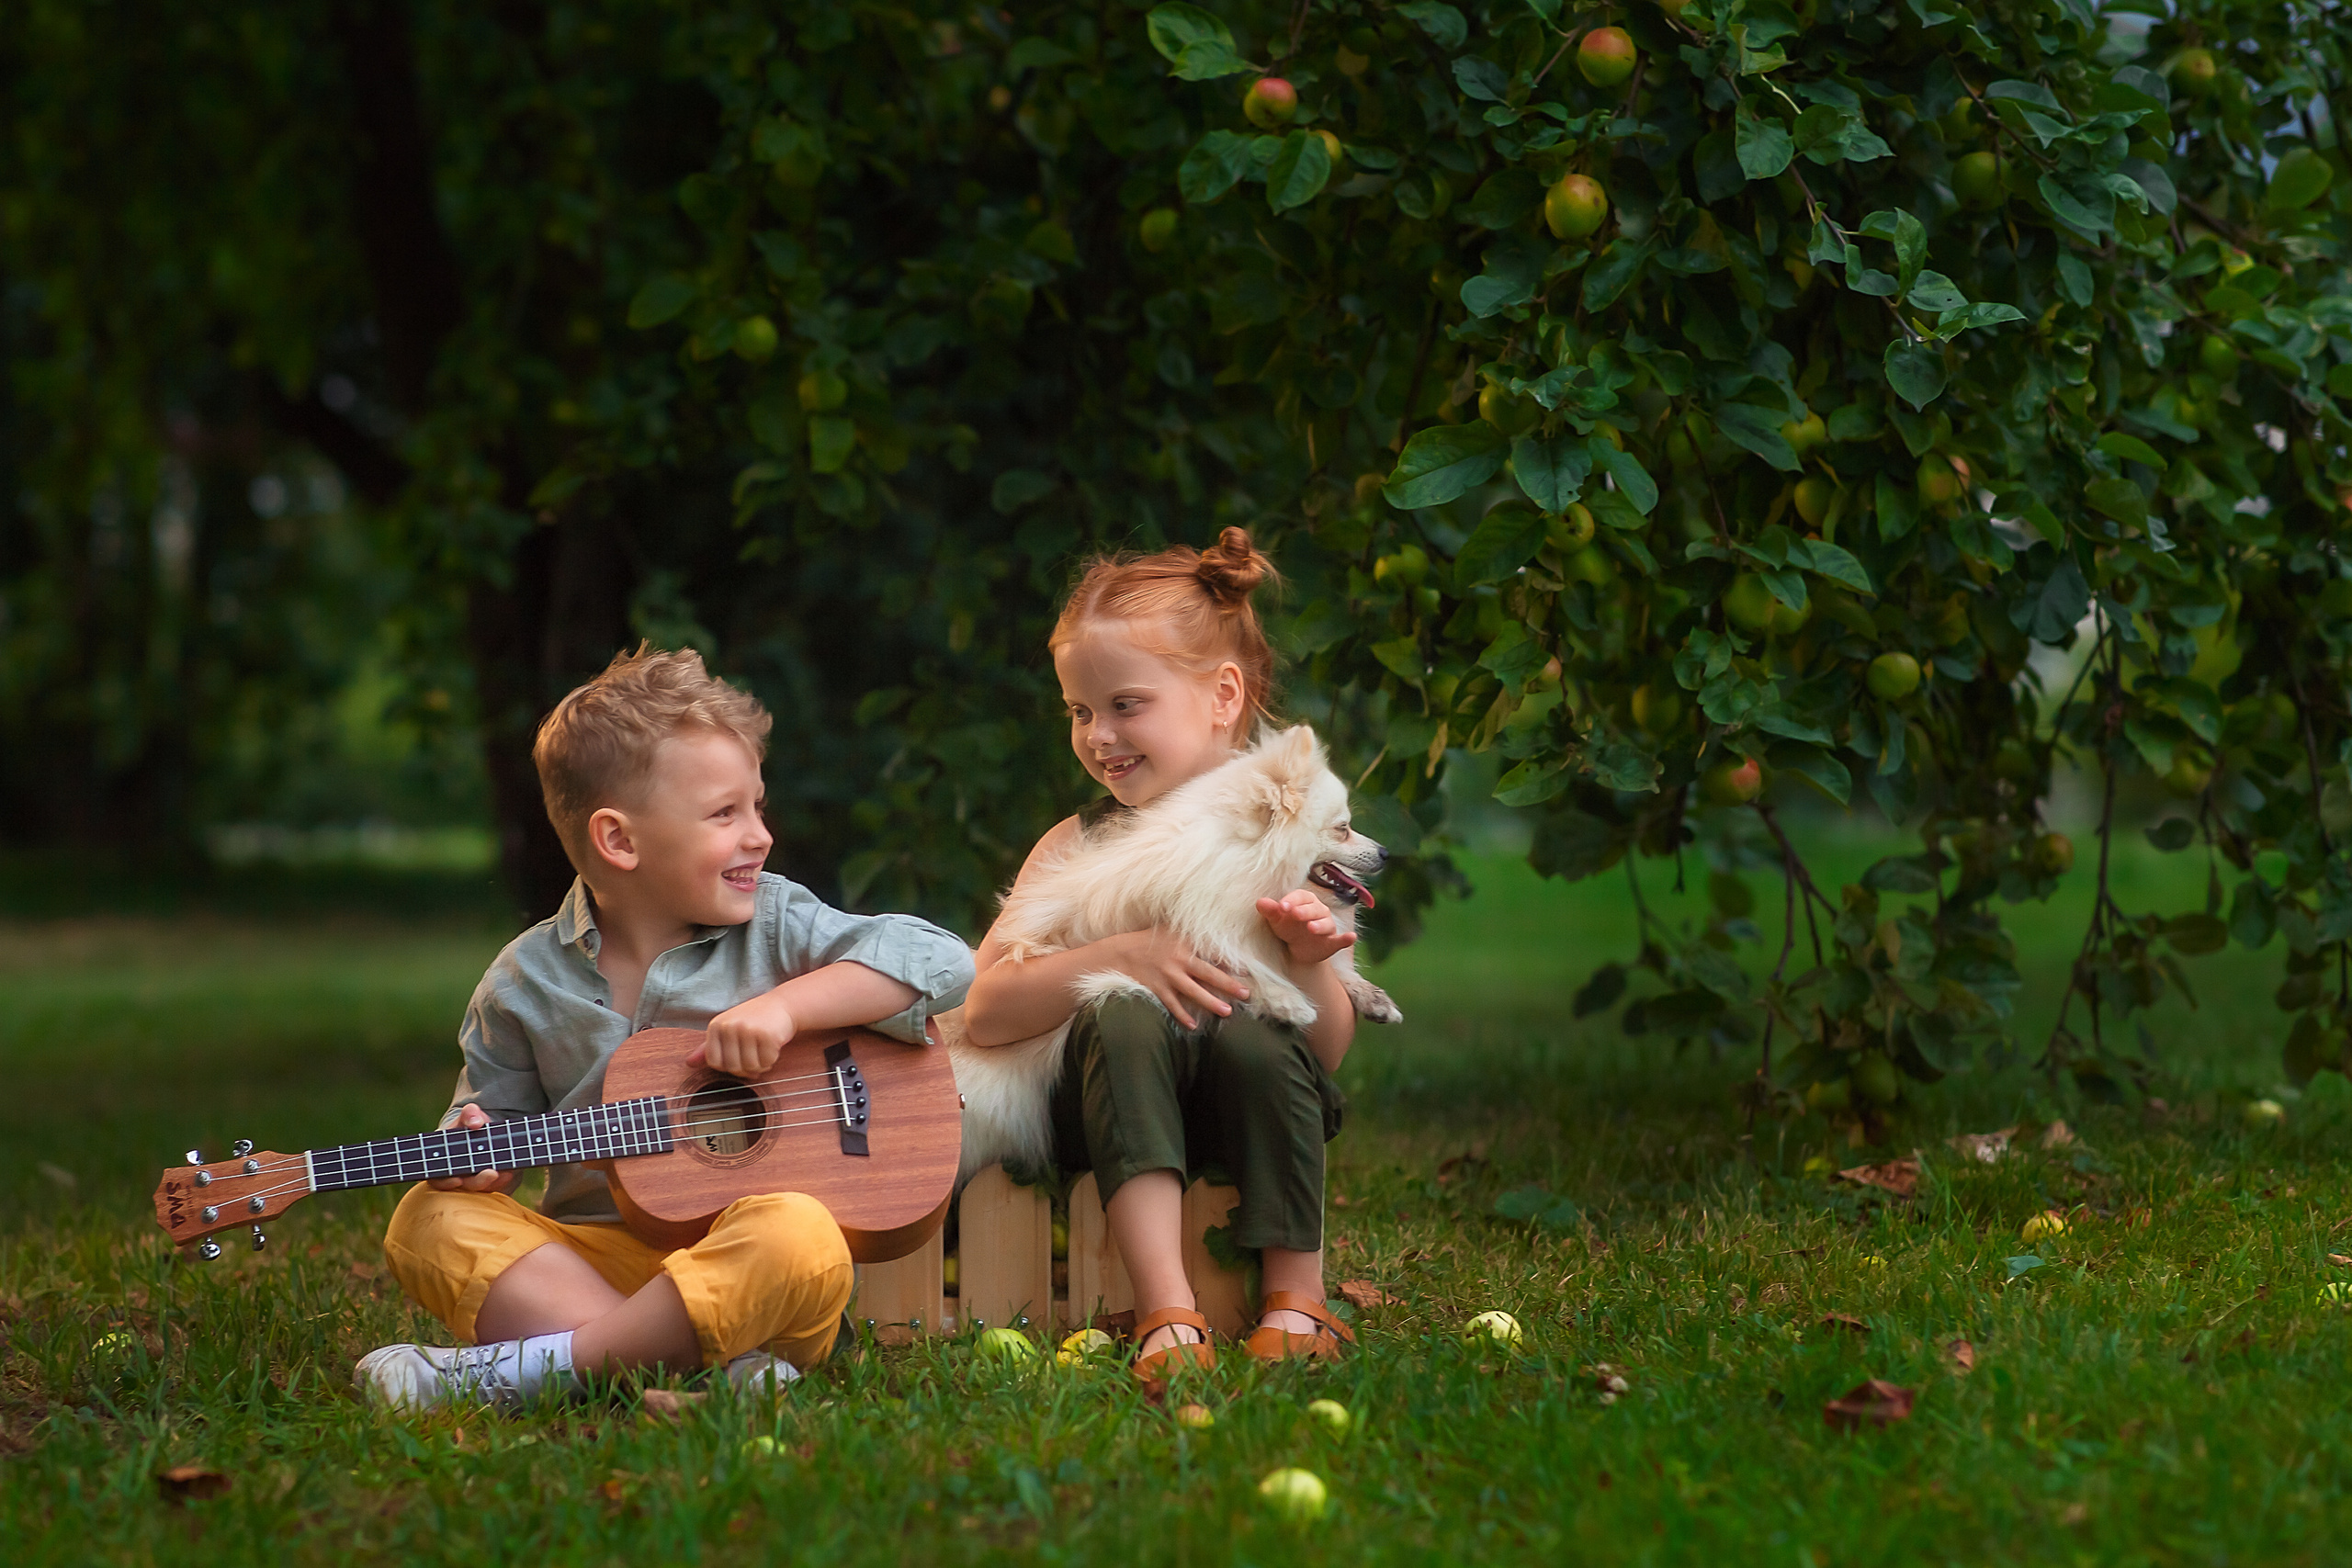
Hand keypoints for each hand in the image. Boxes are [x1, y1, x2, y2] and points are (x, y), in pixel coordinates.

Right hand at [427, 1104, 518, 1193]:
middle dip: (478, 1182)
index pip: (438, 1178)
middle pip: (464, 1186)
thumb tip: (475, 1122)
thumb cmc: (472, 1124)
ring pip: (481, 1189)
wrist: (487, 1131)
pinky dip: (503, 1181)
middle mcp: (458, 1174)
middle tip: (492, 1173)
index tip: (458, 1180)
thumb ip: (470, 1114)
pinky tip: (509, 1173)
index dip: (446, 1182)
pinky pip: (496, 1186)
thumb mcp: (470, 1116)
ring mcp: (474, 1179)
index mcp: (444, 1160)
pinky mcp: (490, 1182)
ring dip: (494, 1183)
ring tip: (507, 1172)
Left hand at [694, 989, 797, 1075]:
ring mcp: (748, 1030)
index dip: (728, 1066)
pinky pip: (767, 1062)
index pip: (714, 1062)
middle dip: (746, 1068)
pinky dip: (772, 1059)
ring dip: (760, 1065)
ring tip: (763, 1050)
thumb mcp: (727, 1029)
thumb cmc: (753, 1019)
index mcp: (716, 1026)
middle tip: (755, 1056)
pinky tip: (772, 1046)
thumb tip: (689, 1063)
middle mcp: (729, 1026)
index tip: (739, 1058)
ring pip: (750, 1067)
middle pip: (732, 1067)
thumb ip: (708, 1048)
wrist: (782, 1004)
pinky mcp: (767, 1035)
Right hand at [1110, 927, 1251, 1030]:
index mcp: (1185, 943)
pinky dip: (1183, 1016)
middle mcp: (1179, 960)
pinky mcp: (1157, 989)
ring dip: (1211, 1003)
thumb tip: (1213, 929)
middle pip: (1209, 974)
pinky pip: (1173, 1005)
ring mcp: (1168, 976)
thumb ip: (1190, 933)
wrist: (1119, 954)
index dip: (1231, 961)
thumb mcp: (1170, 931)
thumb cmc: (1148, 941)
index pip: (1213, 953)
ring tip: (1227, 1012)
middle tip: (1246, 993)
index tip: (1248, 969)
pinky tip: (1193, 1025)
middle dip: (1229, 984)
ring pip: (1194, 992)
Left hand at [1257, 889, 1356, 967]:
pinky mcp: (1333, 942)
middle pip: (1314, 908)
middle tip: (1294, 914)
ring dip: (1320, 925)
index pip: (1300, 896)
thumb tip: (1260, 902)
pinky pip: (1341, 939)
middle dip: (1305, 911)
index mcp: (1305, 901)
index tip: (1281, 907)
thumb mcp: (1277, 921)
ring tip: (1312, 928)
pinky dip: (1346, 938)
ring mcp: (1327, 926)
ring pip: (1326, 923)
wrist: (1299, 949)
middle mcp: (1319, 910)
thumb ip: (1270, 911)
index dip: (1291, 900)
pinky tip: (1351, 937)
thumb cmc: (1288, 927)